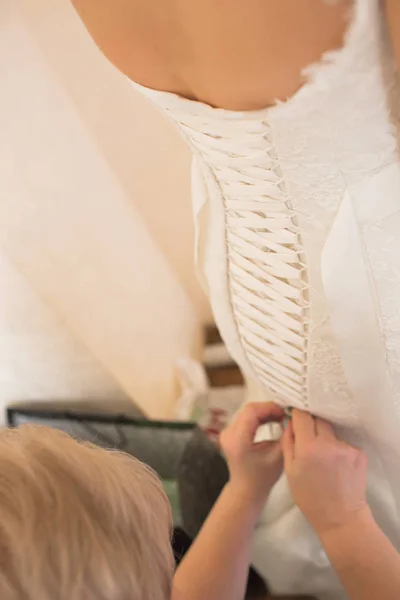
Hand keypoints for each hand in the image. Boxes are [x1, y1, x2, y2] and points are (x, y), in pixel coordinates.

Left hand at [220, 402, 284, 509]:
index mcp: (238, 440)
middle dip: (269, 409)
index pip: (252, 411)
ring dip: (265, 412)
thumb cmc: (263, 478)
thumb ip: (285, 436)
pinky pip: (246, 418)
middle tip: (286, 414)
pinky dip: (260, 417)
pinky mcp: (230, 433)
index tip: (286, 412)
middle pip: (249, 410)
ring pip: (248, 412)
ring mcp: (227, 432)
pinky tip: (272, 420)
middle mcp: (228, 433)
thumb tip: (293, 418)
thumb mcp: (278, 457)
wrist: (246, 490)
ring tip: (281, 417)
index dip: (270, 407)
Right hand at [282, 409, 368, 537]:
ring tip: (325, 460)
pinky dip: (339, 450)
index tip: (296, 419)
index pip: (302, 415)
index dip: (298, 415)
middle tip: (309, 441)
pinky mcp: (359, 453)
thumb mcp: (290, 471)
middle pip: (319, 420)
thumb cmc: (310, 497)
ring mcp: (346, 448)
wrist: (341, 518)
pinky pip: (344, 444)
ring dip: (326, 440)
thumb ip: (288, 443)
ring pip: (332, 433)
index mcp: (308, 447)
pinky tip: (337, 466)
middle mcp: (328, 443)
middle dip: (312, 426)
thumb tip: (289, 422)